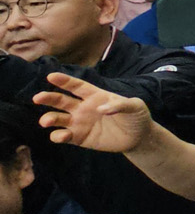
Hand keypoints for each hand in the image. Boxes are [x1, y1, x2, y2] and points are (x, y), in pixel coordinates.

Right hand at [33, 72, 152, 152]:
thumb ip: (120, 105)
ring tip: (46, 121)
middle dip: (48, 98)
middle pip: (61, 101)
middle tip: (37, 98)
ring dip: (49, 119)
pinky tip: (62, 136)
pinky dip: (58, 136)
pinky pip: (64, 136)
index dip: (65, 81)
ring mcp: (79, 123)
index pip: (77, 86)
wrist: (138, 137)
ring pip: (58, 119)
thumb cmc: (136, 117)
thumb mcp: (135, 106)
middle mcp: (83, 108)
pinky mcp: (79, 137)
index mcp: (95, 96)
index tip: (51, 76)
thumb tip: (101, 109)